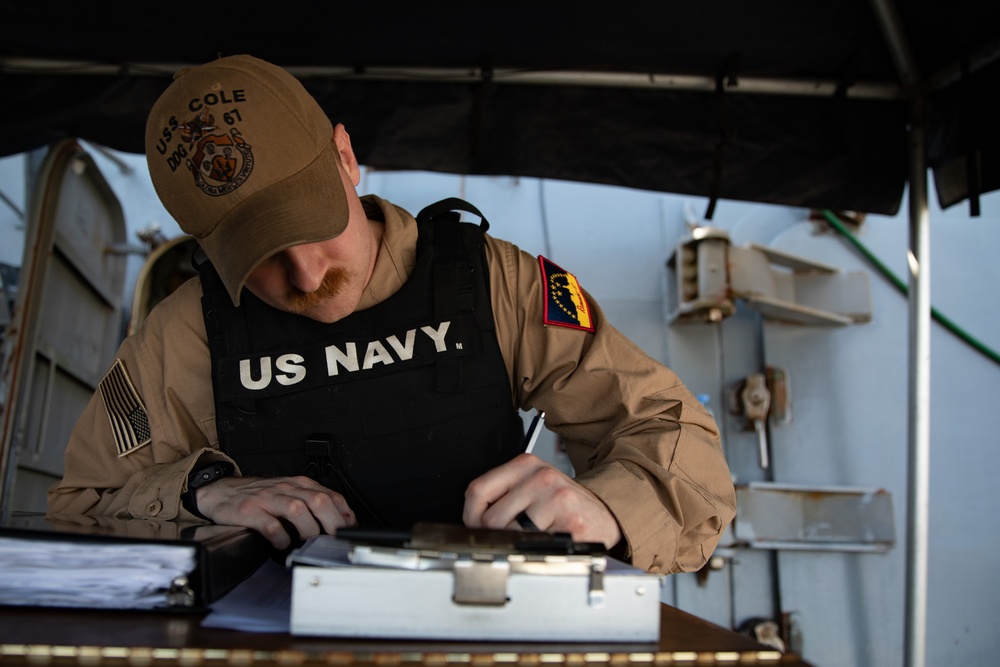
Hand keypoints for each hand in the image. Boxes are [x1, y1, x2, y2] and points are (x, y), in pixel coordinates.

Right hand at [193, 475, 356, 548]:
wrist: (222, 491)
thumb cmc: (259, 495)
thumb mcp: (288, 492)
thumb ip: (310, 502)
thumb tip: (339, 520)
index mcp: (298, 484)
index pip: (329, 494)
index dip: (344, 513)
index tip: (349, 528)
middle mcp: (285, 488)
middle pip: (318, 501)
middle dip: (332, 522)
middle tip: (334, 539)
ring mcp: (268, 499)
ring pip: (297, 510)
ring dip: (308, 530)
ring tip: (308, 542)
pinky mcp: (250, 511)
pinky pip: (271, 526)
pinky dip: (281, 538)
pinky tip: (283, 544)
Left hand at [463, 453, 621, 548]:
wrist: (605, 514)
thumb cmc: (564, 506)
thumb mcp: (532, 489)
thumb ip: (503, 497)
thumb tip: (472, 520)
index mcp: (525, 465)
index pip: (478, 489)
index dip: (471, 515)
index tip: (476, 526)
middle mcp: (540, 476)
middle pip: (490, 517)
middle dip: (494, 536)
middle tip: (509, 538)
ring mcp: (556, 496)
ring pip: (511, 534)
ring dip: (518, 544)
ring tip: (533, 538)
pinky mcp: (571, 519)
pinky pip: (537, 545)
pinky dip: (540, 551)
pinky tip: (550, 542)